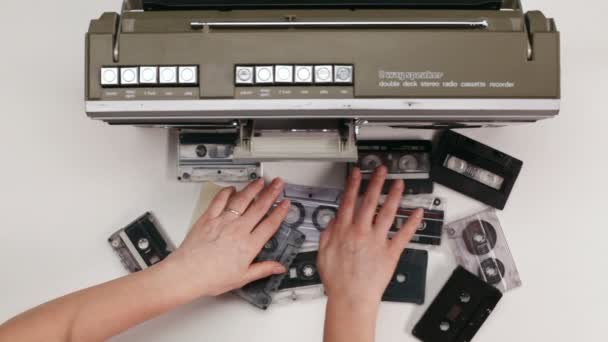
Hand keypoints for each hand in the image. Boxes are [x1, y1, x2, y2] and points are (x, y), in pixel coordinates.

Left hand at [160, 178, 290, 299]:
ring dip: (252, 189)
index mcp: (248, 245)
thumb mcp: (242, 278)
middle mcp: (238, 230)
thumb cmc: (210, 278)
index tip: (286, 204)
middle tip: (278, 184)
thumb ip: (263, 269)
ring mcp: (223, 221)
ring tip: (260, 181)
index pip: (270, 224)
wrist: (186, 274)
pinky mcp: (208, 218)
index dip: (280, 212)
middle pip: (259, 207)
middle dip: (271, 193)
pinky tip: (232, 188)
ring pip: (241, 200)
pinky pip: (219, 200)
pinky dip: (227, 192)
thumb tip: (278, 268)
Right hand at [318, 166, 422, 306]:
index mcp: (344, 231)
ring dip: (394, 196)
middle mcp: (361, 232)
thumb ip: (327, 234)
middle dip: (376, 183)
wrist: (351, 298)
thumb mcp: (322, 253)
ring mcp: (377, 241)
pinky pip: (403, 235)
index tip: (357, 173)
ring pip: (387, 213)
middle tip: (381, 171)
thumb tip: (332, 220)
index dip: (353, 184)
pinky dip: (411, 223)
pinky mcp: (390, 253)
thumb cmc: (337, 280)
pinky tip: (417, 213)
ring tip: (399, 184)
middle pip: (369, 202)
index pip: (348, 201)